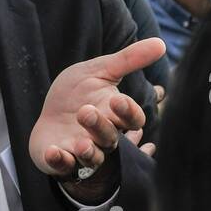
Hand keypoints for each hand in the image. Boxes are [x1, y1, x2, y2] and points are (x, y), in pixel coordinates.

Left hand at [29, 38, 165, 178]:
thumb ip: (128, 59)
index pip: (132, 120)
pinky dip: (59, 161)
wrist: (48, 110)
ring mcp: (82, 151)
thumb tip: (161, 43)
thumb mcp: (100, 70)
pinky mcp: (60, 160)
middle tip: (86, 112)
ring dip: (87, 151)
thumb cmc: (79, 92)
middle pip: (111, 139)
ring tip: (80, 142)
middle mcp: (103, 137)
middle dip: (100, 127)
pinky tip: (53, 151)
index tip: (116, 100)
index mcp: (115, 116)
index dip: (127, 113)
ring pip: (93, 157)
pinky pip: (62, 166)